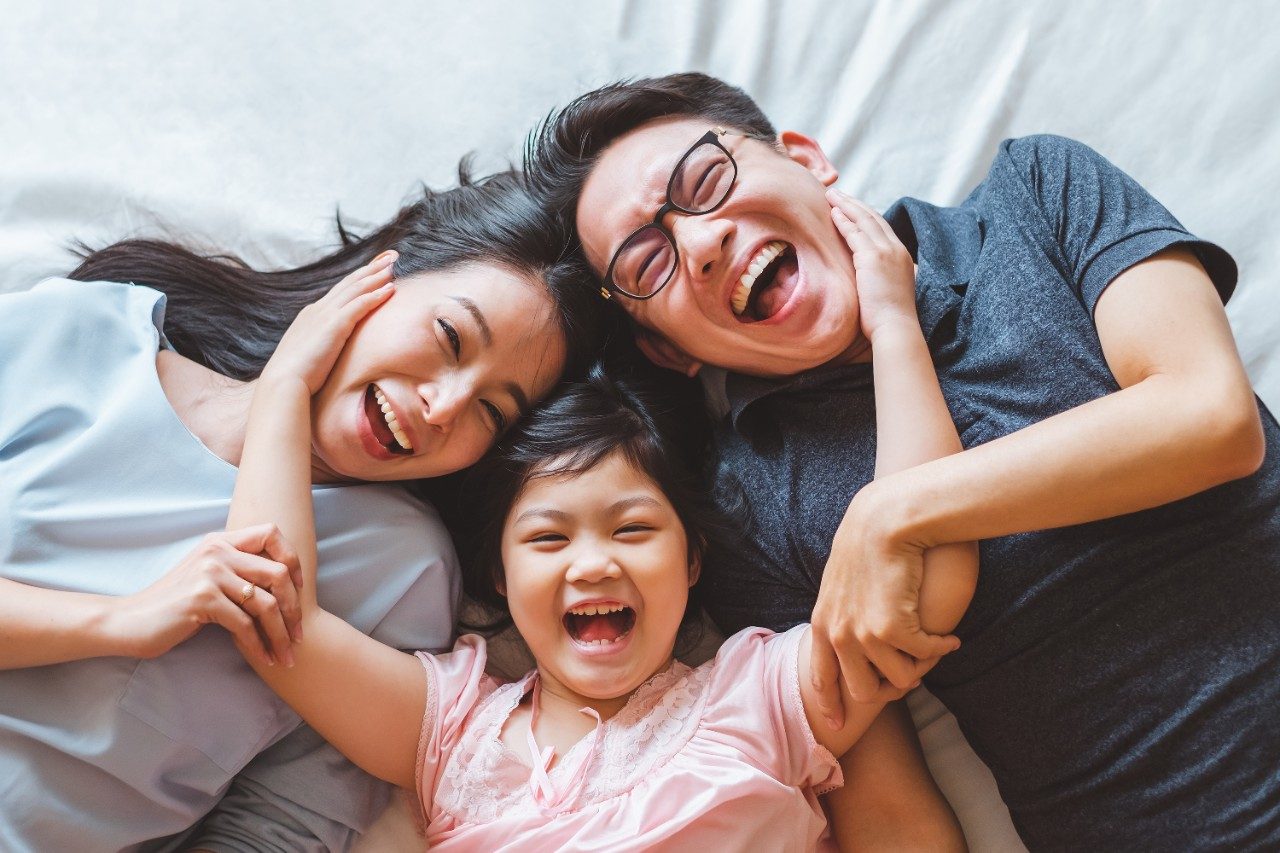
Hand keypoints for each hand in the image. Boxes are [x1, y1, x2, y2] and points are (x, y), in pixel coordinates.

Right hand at [108, 524, 303, 667]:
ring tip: (287, 656)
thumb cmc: (174, 605)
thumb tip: (285, 583)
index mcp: (220, 541)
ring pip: (266, 603)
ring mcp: (210, 573)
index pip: (271, 533)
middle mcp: (217, 551)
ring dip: (281, 634)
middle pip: (278, 573)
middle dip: (294, 608)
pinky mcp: (202, 599)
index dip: (292, 559)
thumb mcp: (207, 577)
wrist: (129, 622)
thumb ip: (237, 570)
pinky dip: (259, 645)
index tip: (299, 588)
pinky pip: (245, 624)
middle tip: (299, 635)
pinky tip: (264, 659)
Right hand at [260, 253, 397, 393]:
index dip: (358, 278)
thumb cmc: (295, 376)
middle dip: (371, 268)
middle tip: (391, 255)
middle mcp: (318, 309)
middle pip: (350, 282)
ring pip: (356, 288)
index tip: (374, 268)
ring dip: (376, 275)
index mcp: (312, 315)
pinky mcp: (334, 325)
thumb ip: (320, 344)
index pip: (340, 291)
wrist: (283, 382)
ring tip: (394, 265)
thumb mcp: (308, 353)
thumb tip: (330, 350)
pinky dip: (376, 295)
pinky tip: (391, 289)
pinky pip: (360, 305)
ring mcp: (325, 315)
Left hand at [809, 484, 959, 726]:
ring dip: (921, 667)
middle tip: (913, 674)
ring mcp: (863, 635)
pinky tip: (951, 638)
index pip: (821, 678)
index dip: (831, 704)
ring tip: (934, 649)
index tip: (837, 726)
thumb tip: (851, 636)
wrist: (884, 519)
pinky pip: (924, 656)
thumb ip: (841, 611)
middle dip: (891, 688)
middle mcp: (838, 635)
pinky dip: (941, 648)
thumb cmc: (867, 543)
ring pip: (899, 680)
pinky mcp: (893, 629)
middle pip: (864, 691)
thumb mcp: (840, 581)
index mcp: (821, 624)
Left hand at [827, 189, 918, 342]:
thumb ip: (881, 278)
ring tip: (831, 195)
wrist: (895, 328)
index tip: (851, 207)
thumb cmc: (889, 318)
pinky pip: (855, 233)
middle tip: (837, 193)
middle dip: (854, 203)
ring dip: (846, 206)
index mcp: (901, 255)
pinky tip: (832, 213)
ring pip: (864, 220)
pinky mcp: (872, 258)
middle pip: (873, 217)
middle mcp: (896, 249)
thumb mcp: (889, 291)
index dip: (865, 214)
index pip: (882, 227)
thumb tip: (869, 279)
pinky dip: (843, 221)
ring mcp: (885, 252)